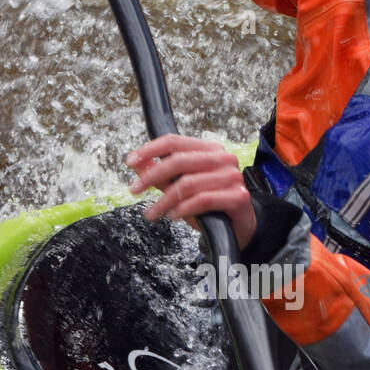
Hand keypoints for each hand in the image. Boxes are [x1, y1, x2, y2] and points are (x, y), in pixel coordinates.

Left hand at [126, 134, 257, 248]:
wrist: (239, 227)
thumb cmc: (210, 206)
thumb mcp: (181, 188)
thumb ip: (161, 175)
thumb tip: (136, 164)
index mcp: (209, 149)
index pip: (175, 141)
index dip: (150, 150)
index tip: (130, 162)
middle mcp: (223, 158)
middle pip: (179, 161)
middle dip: (151, 176)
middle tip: (135, 190)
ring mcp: (232, 177)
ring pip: (188, 184)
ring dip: (164, 201)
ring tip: (153, 212)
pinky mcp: (238, 196)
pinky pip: (202, 200)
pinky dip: (183, 209)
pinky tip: (173, 215)